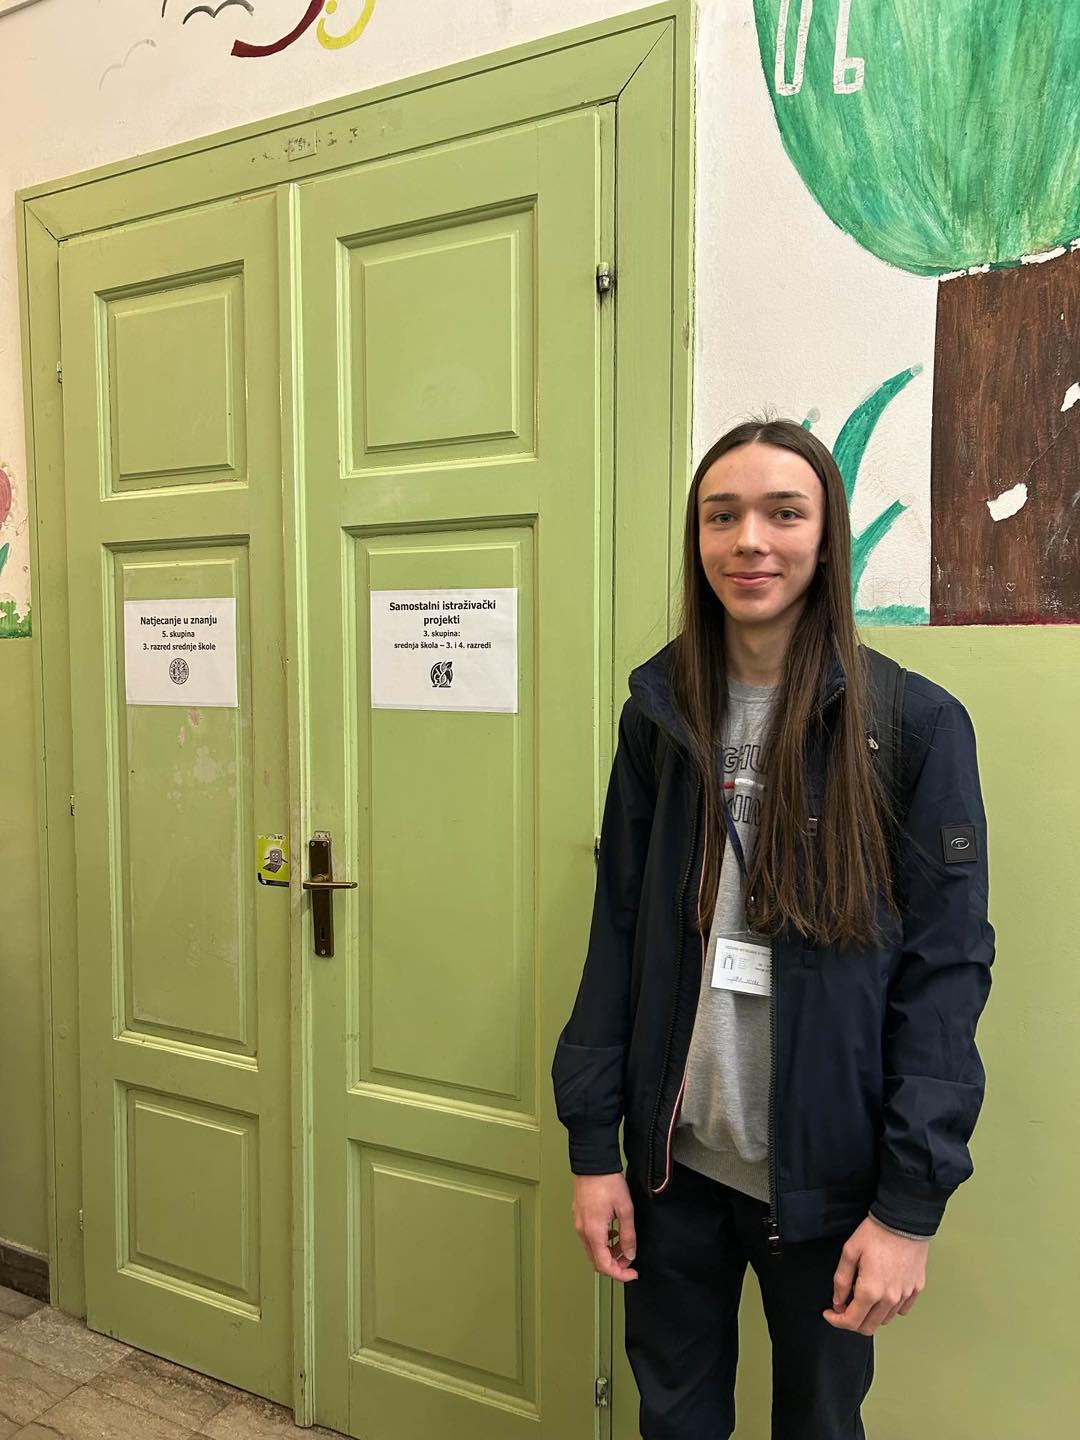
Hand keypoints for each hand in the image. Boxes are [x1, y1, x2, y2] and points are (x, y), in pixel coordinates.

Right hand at [572, 1173, 638, 1282]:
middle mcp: (583, 1231)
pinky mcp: (579, 1217)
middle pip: (596, 1261)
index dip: (619, 1274)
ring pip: (592, 1250)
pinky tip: (612, 1232)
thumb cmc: (607, 1182)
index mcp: (594, 1232)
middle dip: (614, 1265)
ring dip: (608, 1254)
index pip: (604, 1266)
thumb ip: (628, 1235)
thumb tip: (630, 1254)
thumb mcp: (625, 1209)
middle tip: (629, 1261)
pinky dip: (602, 1242)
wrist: (593, 1163)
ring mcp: (579, 1224)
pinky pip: (589, 1238)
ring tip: (623, 1245)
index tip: (632, 1273)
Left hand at [822, 1215, 927, 1334]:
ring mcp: (905, 1295)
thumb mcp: (849, 1252)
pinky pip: (901, 1310)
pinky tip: (882, 1294)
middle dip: (852, 1322)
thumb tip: (838, 1301)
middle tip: (844, 1307)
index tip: (830, 1313)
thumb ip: (841, 1280)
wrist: (904, 1220)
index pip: (851, 1321)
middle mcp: (890, 1299)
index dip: (836, 1321)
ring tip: (863, 1298)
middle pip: (869, 1327)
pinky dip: (889, 1309)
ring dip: (870, 1315)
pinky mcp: (916, 1289)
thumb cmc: (876, 1233)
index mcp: (870, 1291)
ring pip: (885, 1320)